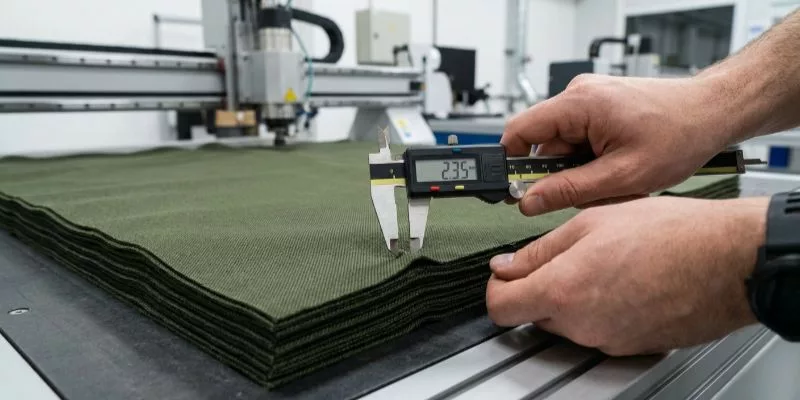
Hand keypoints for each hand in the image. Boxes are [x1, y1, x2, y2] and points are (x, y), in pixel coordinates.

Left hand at [486, 196, 767, 354]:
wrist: (728, 261)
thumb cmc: (671, 235)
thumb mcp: (592, 222)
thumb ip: (540, 250)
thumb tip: (506, 264)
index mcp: (562, 291)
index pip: (499, 308)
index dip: (497, 288)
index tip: (505, 275)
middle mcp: (581, 325)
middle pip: (534, 314)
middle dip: (539, 287)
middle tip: (566, 256)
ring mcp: (607, 340)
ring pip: (567, 322)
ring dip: (573, 297)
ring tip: (605, 263)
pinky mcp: (631, 347)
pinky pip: (599, 329)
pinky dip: (601, 308)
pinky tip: (626, 281)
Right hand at [502, 74, 737, 215]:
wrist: (714, 113)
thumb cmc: (681, 134)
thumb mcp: (622, 176)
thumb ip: (570, 191)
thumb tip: (530, 201)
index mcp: (579, 104)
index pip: (519, 130)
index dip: (511, 163)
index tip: (514, 191)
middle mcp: (579, 95)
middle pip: (544, 144)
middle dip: (562, 175)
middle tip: (594, 192)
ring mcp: (590, 99)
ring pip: (564, 146)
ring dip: (582, 171)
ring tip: (617, 179)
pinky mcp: (600, 106)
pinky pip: (580, 140)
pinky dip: (594, 161)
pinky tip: (619, 168)